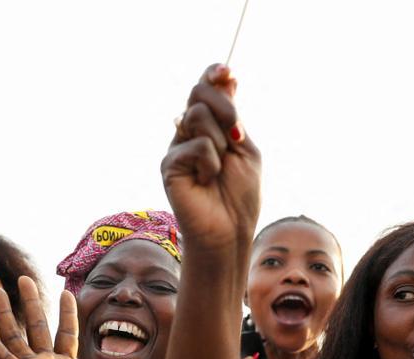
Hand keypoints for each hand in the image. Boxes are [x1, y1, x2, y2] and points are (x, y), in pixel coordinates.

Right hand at [161, 64, 261, 253]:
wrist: (229, 231)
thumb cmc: (240, 195)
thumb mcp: (245, 148)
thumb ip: (233, 116)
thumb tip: (227, 78)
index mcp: (211, 126)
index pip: (206, 90)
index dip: (213, 74)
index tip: (226, 72)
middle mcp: (189, 133)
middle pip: (198, 93)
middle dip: (224, 107)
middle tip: (237, 135)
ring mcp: (177, 147)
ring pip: (195, 116)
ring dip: (218, 142)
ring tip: (219, 169)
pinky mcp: (169, 165)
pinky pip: (194, 146)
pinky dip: (209, 164)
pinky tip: (206, 182)